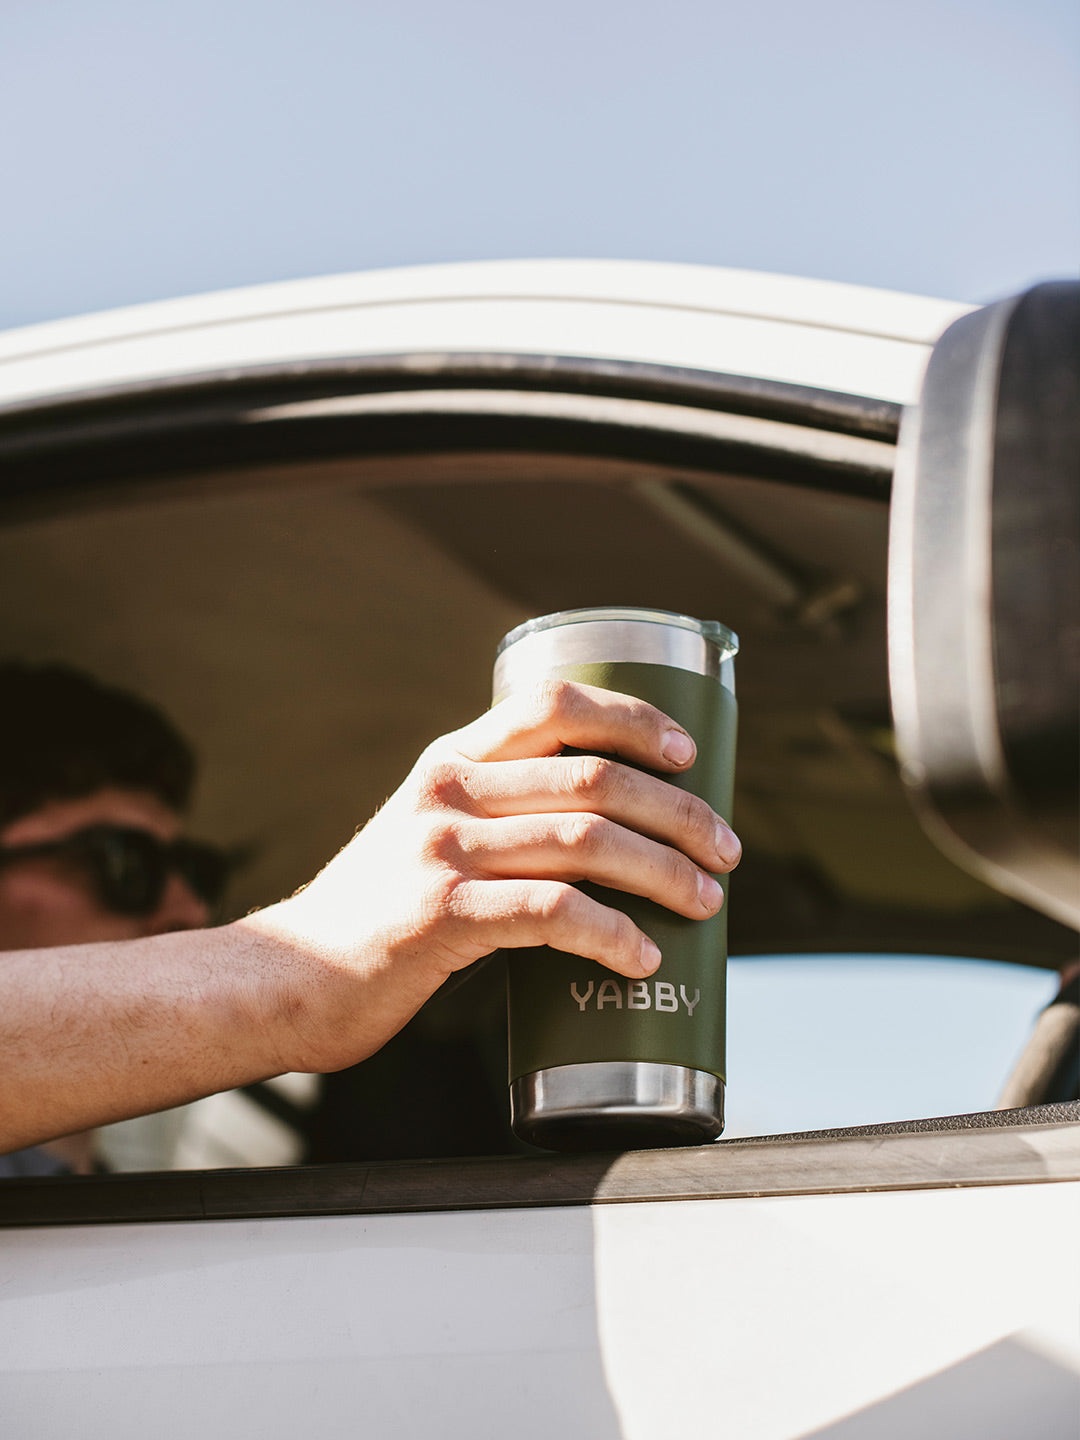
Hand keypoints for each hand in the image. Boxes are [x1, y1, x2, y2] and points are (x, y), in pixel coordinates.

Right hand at [261, 681, 739, 1072]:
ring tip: (707, 902)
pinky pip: (552, 912)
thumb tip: (604, 840)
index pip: (554, 705)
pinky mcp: (442, 915)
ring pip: (588, 840)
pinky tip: (641, 957)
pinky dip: (612, 933)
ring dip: (665, 872)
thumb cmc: (378, 914)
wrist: (291, 976)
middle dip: (679, 812)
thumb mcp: (425, 834)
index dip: (634, 717)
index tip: (688, 752)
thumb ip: (493, 819)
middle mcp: (449, 791)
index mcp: (452, 761)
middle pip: (594, 779)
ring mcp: (443, 850)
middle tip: (725, 849)